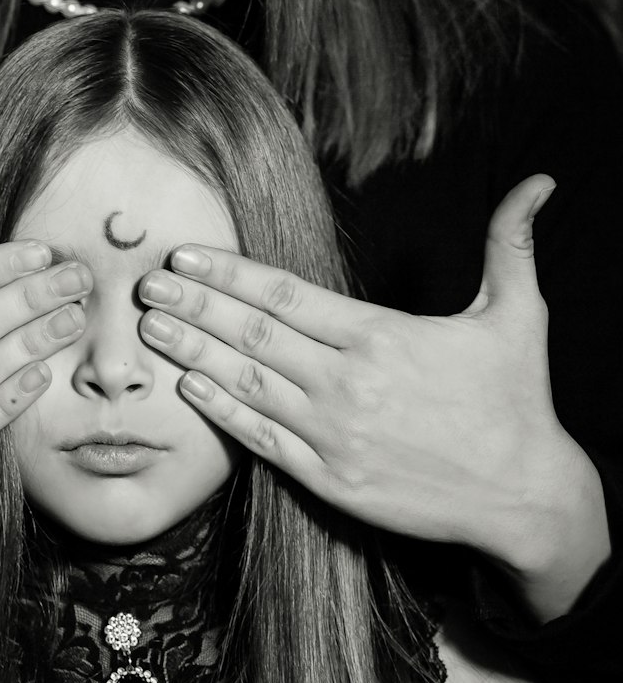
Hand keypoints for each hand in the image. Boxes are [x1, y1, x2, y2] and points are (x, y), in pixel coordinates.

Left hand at [138, 175, 609, 619]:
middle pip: (254, 334)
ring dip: (194, 353)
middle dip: (194, 306)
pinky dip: (223, 413)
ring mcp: (335, 434)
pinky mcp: (332, 481)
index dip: (229, 273)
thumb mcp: (519, 315)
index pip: (287, 295)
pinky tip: (190, 388)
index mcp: (380, 335)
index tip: (184, 256)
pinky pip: (264, 442)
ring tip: (150, 330)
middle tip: (142, 284)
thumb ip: (512, 244)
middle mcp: (348, 382)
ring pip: (248, 385)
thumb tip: (538, 184)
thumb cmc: (516, 400)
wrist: (527, 497)